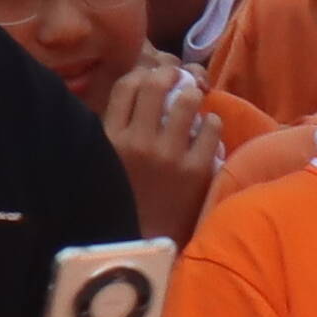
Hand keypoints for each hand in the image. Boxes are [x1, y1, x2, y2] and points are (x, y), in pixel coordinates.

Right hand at [101, 57, 225, 237]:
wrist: (146, 242)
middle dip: (170, 75)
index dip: (143, 74)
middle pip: (155, 86)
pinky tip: (207, 128)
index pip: (126, 87)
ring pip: (187, 102)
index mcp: (110, 139)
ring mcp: (168, 156)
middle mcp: (138, 143)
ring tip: (194, 101)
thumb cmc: (124, 200)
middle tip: (178, 78)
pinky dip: (211, 123)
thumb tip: (137, 92)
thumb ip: (114, 130)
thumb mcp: (106, 162)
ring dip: (193, 96)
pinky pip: (211, 129)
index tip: (152, 76)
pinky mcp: (196, 170)